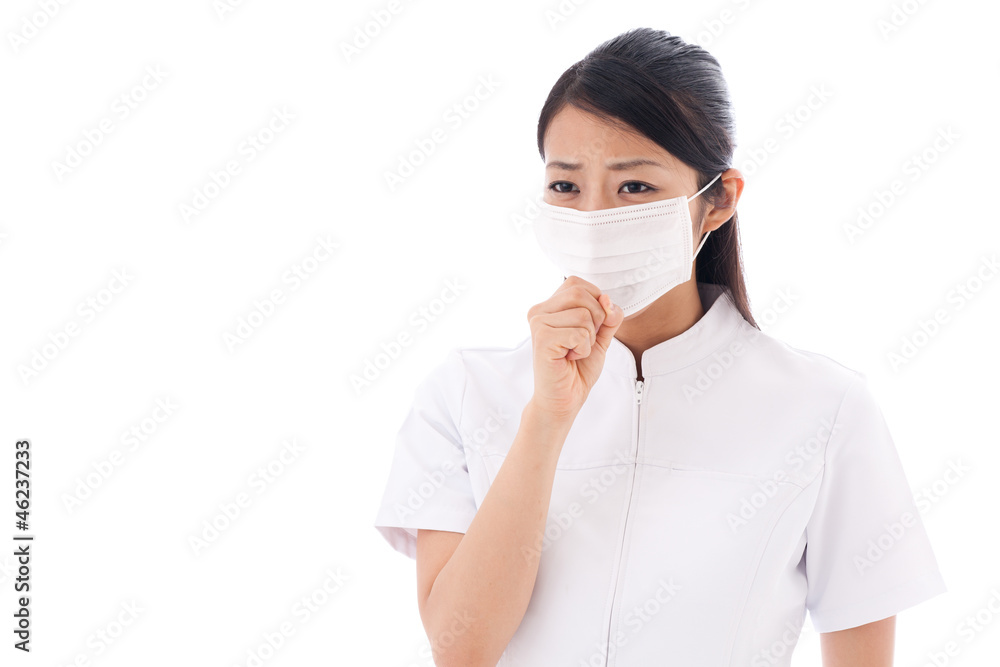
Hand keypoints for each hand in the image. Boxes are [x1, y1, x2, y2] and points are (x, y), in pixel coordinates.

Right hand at [525, 276, 624, 421]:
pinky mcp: (541, 338)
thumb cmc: (578, 368)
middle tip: (582, 342)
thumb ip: (608, 315)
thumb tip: (607, 298)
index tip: (587, 329)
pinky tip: (569, 359)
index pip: (578, 284)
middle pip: (581, 295)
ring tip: (574, 352)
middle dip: (596, 320)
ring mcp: (538, 323)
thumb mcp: (600, 336)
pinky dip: (583, 349)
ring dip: (589, 339)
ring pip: (583, 315)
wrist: (564, 398)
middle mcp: (539, 310)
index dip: (594, 303)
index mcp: (549, 305)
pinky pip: (579, 333)